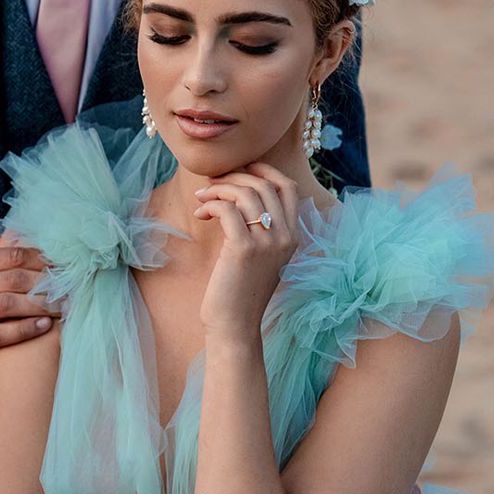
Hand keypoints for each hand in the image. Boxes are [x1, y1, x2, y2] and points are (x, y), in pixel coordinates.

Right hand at [0, 234, 55, 378]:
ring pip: (7, 305)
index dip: (41, 260)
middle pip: (12, 280)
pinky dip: (26, 329)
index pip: (12, 256)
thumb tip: (28, 224)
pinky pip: (0, 333)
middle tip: (70, 289)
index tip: (65, 267)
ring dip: (40, 305)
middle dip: (45, 284)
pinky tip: (45, 325)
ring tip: (63, 307)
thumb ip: (6, 252)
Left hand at [193, 162, 300, 341]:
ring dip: (218, 188)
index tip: (241, 167)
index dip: (264, 170)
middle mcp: (285, 237)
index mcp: (293, 236)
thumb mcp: (260, 254)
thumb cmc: (240, 289)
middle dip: (234, 177)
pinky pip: (227, 209)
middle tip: (211, 183)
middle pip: (263, 184)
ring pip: (245, 193)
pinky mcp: (244, 249)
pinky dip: (210, 204)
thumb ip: (260, 226)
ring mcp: (267, 243)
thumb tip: (239, 190)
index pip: (288, 187)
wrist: (234, 326)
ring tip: (202, 197)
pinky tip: (200, 214)